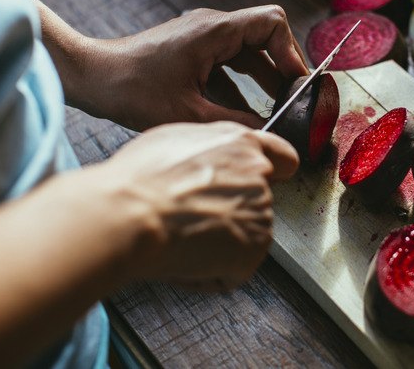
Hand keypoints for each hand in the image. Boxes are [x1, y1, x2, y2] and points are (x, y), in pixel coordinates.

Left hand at [40, 2, 308, 130]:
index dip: (291, 52)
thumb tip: (268, 133)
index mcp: (215, 31)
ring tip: (278, 109)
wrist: (93, 78)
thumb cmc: (132, 89)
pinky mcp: (193, 52)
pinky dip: (242, 85)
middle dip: (282, 68)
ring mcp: (202, 38)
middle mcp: (212, 27)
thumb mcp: (190, 114)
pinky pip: (229, 64)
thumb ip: (235, 122)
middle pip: (265, 37)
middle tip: (294, 100)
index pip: (272, 23)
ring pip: (248, 52)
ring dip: (264, 79)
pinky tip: (247, 113)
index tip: (297, 83)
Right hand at [100, 121, 298, 289]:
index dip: (276, 171)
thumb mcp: (176, 140)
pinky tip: (184, 256)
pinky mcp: (254, 248)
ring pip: (242, 235)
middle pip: (256, 201)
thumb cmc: (140, 179)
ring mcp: (260, 213)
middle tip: (191, 217)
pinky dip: (209, 273)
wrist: (131, 214)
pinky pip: (233, 269)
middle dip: (229, 212)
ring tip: (181, 235)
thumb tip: (210, 161)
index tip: (272, 180)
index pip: (283, 157)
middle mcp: (258, 175)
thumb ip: (210, 149)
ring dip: (218, 243)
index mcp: (241, 144)